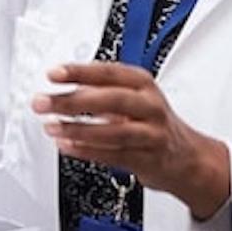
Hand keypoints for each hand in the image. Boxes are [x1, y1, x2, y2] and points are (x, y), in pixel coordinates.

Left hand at [34, 62, 230, 220]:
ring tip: (52, 127)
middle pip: (110, 99)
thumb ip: (101, 90)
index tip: (54, 73)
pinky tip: (67, 147)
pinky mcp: (148, 159)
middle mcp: (149, 106)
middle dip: (72, 100)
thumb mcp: (134, 96)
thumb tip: (59, 88)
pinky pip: (114, 155)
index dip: (79, 71)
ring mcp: (151, 133)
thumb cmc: (152, 123)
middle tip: (44, 102)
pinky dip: (87, 151)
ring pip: (113, 130)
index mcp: (143, 84)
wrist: (187, 157)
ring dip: (78, 129)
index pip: (108, 72)